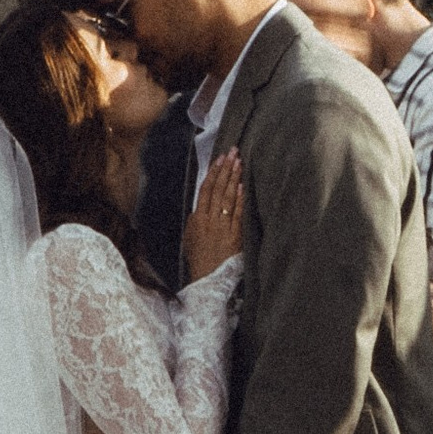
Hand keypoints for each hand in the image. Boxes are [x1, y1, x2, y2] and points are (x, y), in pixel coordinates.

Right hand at [182, 149, 244, 282]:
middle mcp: (208, 220)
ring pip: (227, 197)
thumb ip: (196, 221)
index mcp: (197, 219)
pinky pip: (236, 213)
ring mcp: (221, 227)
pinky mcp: (233, 235)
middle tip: (232, 152)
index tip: (219, 159)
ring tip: (239, 162)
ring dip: (233, 178)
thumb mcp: (191, 238)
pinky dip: (239, 198)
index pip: (205, 190)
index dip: (212, 173)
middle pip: (217, 189)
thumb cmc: (199, 261)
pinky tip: (242, 185)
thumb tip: (200, 208)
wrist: (207, 280)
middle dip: (225, 169)